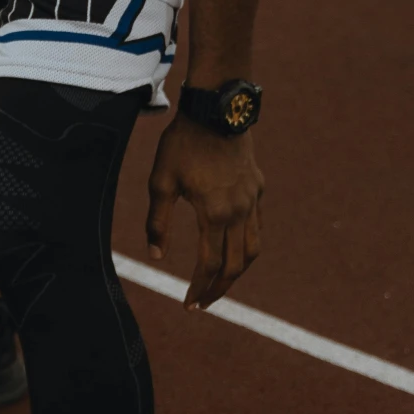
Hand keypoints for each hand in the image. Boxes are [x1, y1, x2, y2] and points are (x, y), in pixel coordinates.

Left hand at [144, 114, 265, 309]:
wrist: (217, 108)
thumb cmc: (183, 143)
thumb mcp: (161, 182)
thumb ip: (157, 222)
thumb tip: (156, 256)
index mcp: (214, 214)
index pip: (210, 264)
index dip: (200, 289)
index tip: (189, 305)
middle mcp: (239, 212)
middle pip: (236, 265)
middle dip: (219, 289)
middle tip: (203, 304)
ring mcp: (252, 200)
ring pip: (252, 250)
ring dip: (238, 272)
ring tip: (221, 284)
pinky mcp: (258, 188)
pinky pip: (257, 227)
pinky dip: (246, 245)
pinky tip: (232, 249)